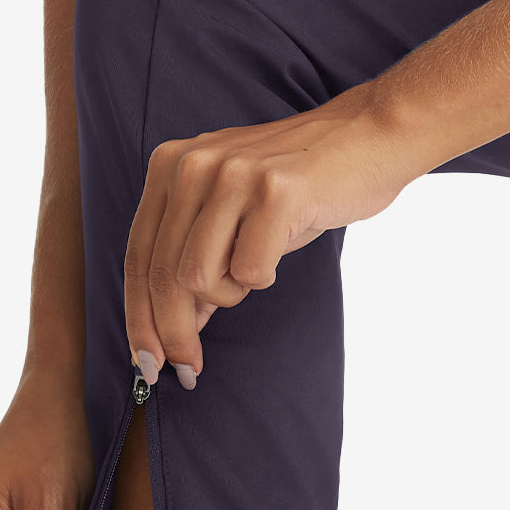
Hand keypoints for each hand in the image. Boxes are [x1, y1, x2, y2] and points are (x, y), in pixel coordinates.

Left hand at [124, 81, 417, 387]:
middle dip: (174, 335)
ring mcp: (232, 174)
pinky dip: (264, 277)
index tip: (147, 365)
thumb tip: (168, 331)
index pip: (138, 258)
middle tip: (189, 371)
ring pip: (197, 278)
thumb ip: (193, 261)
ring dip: (228, 294)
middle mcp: (192, 165)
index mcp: (170, 166)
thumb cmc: (300, 189)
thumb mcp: (231, 216)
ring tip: (255, 268)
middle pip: (162, 276)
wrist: (371, 137)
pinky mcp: (274, 191)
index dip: (138, 319)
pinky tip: (281, 246)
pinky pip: (250, 271)